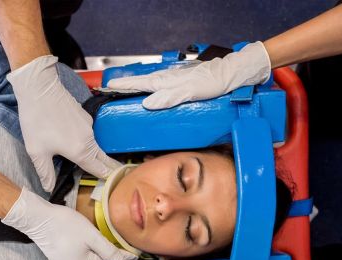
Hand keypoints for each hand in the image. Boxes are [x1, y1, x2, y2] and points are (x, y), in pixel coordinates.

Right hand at [2, 187, 136, 259]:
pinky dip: (79, 248)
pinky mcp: (56, 259)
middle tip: (106, 235)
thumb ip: (108, 249)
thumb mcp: (91, 235)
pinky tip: (77, 238)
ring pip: (85, 257)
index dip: (120, 254)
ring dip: (90, 248)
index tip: (134, 254)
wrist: (38, 219)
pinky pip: (74, 255)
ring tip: (90, 235)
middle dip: (102, 249)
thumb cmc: (65, 225)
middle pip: (96, 259)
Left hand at [7, 55, 120, 191]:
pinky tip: (71, 142)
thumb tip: (49, 188)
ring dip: (94, 156)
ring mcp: (89, 126)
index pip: (101, 171)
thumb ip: (45, 172)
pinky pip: (88, 135)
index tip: (114, 189)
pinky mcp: (85, 117)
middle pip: (104, 159)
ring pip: (95, 147)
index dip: (108, 181)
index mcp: (81, 151)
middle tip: (114, 181)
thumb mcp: (36, 151)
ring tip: (87, 165)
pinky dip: (85, 142)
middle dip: (109, 170)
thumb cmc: (36, 120)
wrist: (39, 87)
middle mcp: (90, 139)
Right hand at [107, 42, 271, 109]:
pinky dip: (152, 90)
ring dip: (138, 89)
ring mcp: (176, 81)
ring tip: (127, 94)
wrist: (232, 74)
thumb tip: (148, 104)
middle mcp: (169, 79)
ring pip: (151, 85)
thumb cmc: (214, 82)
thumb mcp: (192, 92)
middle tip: (112, 92)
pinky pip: (161, 88)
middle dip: (126, 87)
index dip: (123, 86)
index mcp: (167, 81)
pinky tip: (153, 95)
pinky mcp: (183, 83)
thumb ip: (170, 97)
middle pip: (142, 84)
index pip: (139, 84)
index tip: (108, 87)